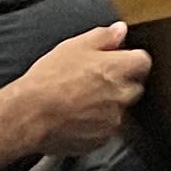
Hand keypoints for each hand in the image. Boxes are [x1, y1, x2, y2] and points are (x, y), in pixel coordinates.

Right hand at [15, 24, 149, 155]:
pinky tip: (76, 118)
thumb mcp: (74, 46)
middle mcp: (121, 95)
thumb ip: (103, 37)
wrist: (28, 115)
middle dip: (120, 84)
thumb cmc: (48, 80)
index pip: (142, 62)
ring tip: (80, 102)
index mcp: (118, 69)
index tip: (116, 62)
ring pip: (119, 111)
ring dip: (108, 106)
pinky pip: (105, 130)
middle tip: (94, 82)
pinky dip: (96, 125)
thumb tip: (120, 30)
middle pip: (134, 87)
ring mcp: (112, 120)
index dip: (129, 60)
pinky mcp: (100, 140)